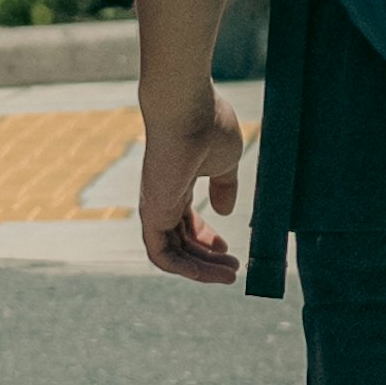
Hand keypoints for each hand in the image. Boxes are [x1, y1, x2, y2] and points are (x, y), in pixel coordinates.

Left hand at [140, 93, 243, 281]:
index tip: (228, 248)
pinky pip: (162, 255)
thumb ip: (224, 186)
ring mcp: (155, 207)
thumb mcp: (226, 161)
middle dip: (207, 258)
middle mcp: (162, 199)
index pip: (184, 222)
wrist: (187, 109)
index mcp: (177, 185)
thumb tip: (224, 211)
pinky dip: (185, 269)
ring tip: (229, 276)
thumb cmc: (207, 126)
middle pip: (180, 241)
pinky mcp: (152, 214)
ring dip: (200, 270)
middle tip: (233, 269)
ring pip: (172, 253)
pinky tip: (210, 274)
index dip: (205, 239)